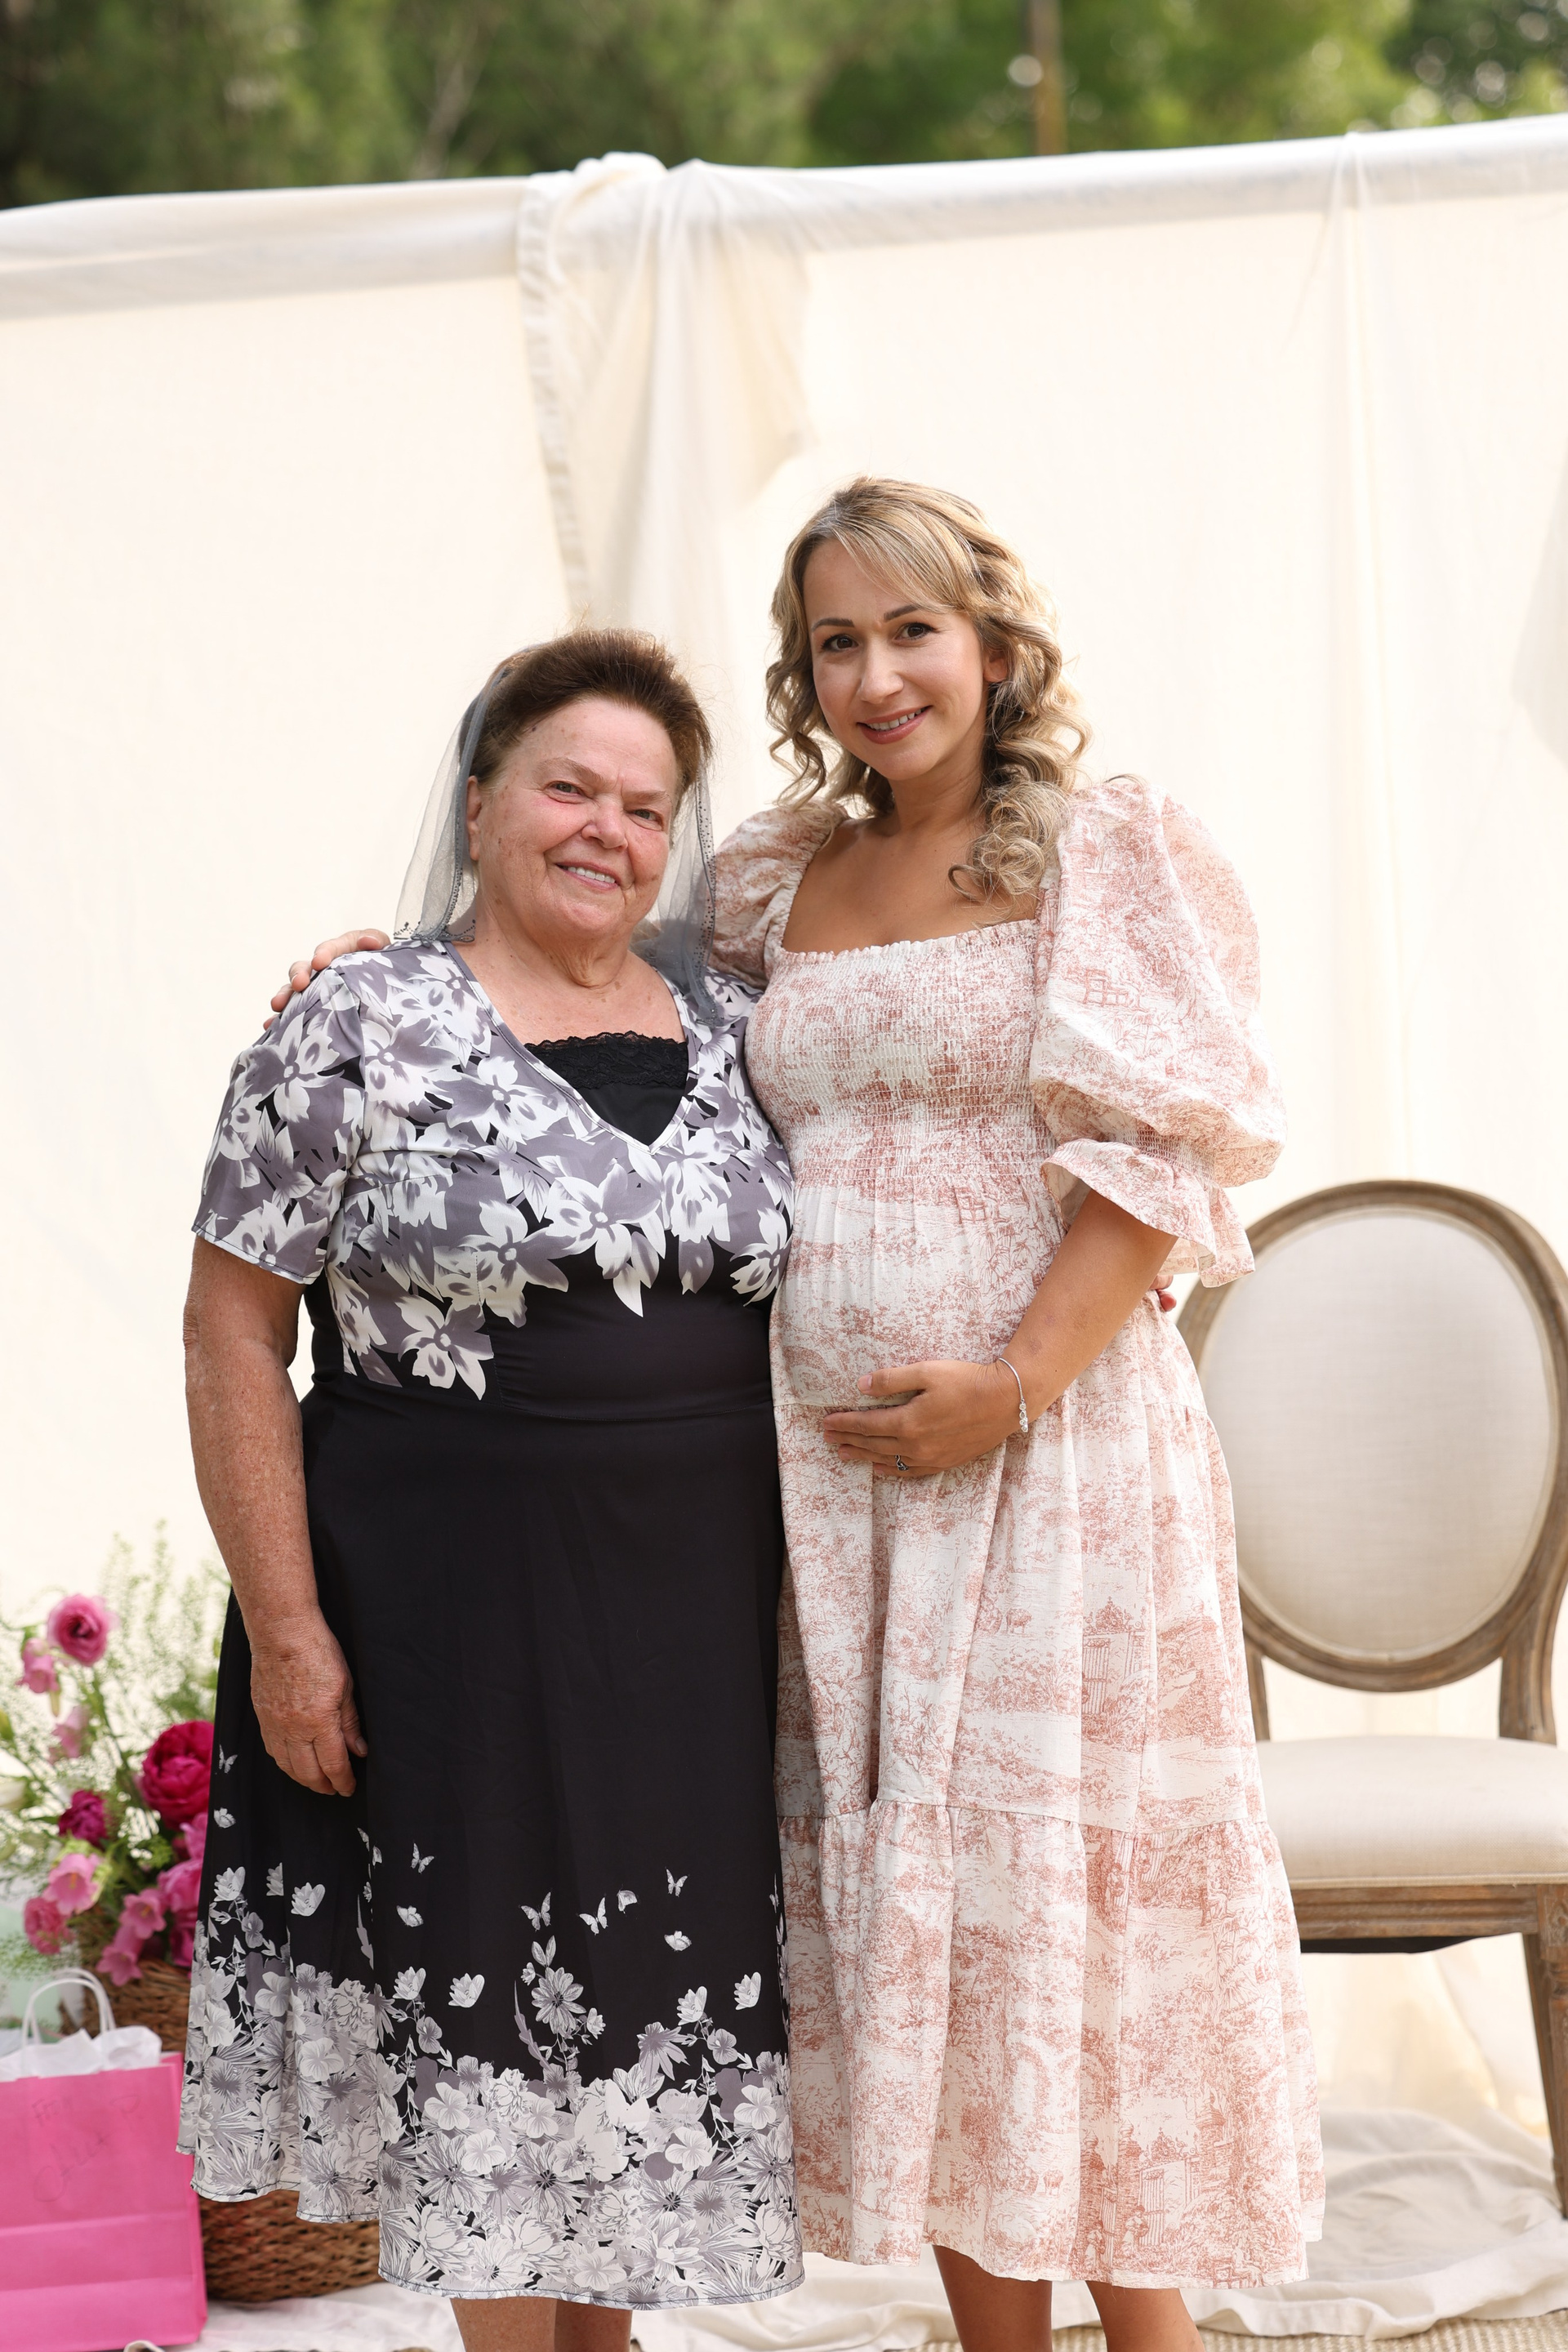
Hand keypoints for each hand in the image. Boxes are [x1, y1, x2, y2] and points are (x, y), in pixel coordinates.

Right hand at [249, 1613, 367, 1795]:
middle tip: (335, 1789)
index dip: (343, 1781)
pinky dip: (285, 1763)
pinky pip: (272, 1749)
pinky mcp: (262, 1716)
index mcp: (319, 1722)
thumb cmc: (318, 1651)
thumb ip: (350, 1722)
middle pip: (308, 1772)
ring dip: (303, 1778)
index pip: (333, 1764)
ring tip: (316, 1781)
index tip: (349, 1788)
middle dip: (323, 1786)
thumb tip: (359, 1750)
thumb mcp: (346, 1686)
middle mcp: (293, 1729)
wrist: (281, 1632)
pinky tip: (294, 1762)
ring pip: (287, 1765)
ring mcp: (274, 1724)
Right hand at [263, 929, 389, 1027]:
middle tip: (299, 984)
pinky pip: (293, 1011)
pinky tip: (272, 1026)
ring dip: (285, 995)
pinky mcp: (312, 1007)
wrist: (389, 994)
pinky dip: (281, 1018)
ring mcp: (316, 988)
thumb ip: (377, 943)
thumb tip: (366, 941)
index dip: (325, 953)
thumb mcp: (386, 954)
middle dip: (299, 974)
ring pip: (295, 989)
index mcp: (344, 952)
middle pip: (306, 967)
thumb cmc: (384, 972)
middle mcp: (325, 970)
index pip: (332, 948)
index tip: (320, 961)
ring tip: (278, 1005)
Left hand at [822, 1360, 1024, 1478]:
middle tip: (826, 1439)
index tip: (826, 1422)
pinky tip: (879, 1469)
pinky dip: (890, 1470)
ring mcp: (930, 1457)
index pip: (865, 1424)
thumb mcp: (927, 1371)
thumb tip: (861, 1385)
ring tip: (844, 1454)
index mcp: (908, 1422)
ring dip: (863, 1456)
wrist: (1007, 1401)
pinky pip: (910, 1472)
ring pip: (887, 1459)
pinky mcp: (945, 1462)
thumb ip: (892, 1379)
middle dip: (847, 1439)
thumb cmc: (967, 1381)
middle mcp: (915, 1445)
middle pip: (872, 1443)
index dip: (843, 1423)